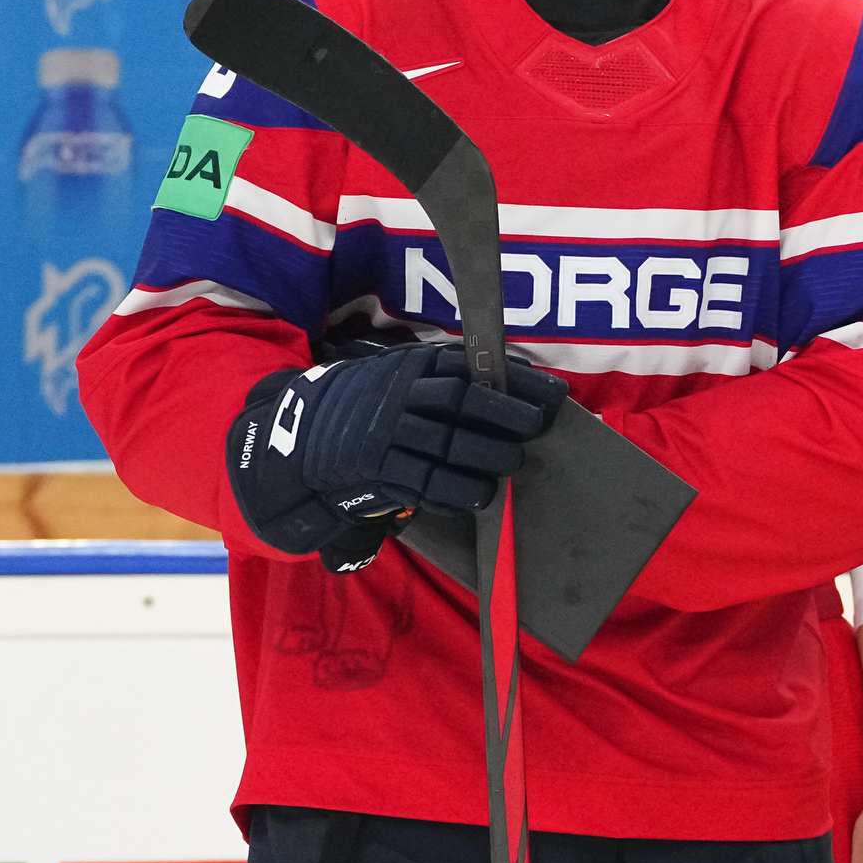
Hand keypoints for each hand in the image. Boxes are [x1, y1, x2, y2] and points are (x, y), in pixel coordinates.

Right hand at [226, 342, 565, 555]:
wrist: (308, 436)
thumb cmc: (381, 406)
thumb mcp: (410, 379)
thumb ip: (454, 381)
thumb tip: (527, 392)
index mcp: (414, 365)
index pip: (470, 367)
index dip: (516, 379)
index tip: (554, 395)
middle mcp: (398, 395)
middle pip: (457, 400)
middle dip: (502, 414)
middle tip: (535, 429)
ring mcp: (384, 434)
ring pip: (441, 444)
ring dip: (483, 456)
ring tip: (512, 464)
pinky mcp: (375, 472)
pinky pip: (419, 483)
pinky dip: (452, 492)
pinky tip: (478, 497)